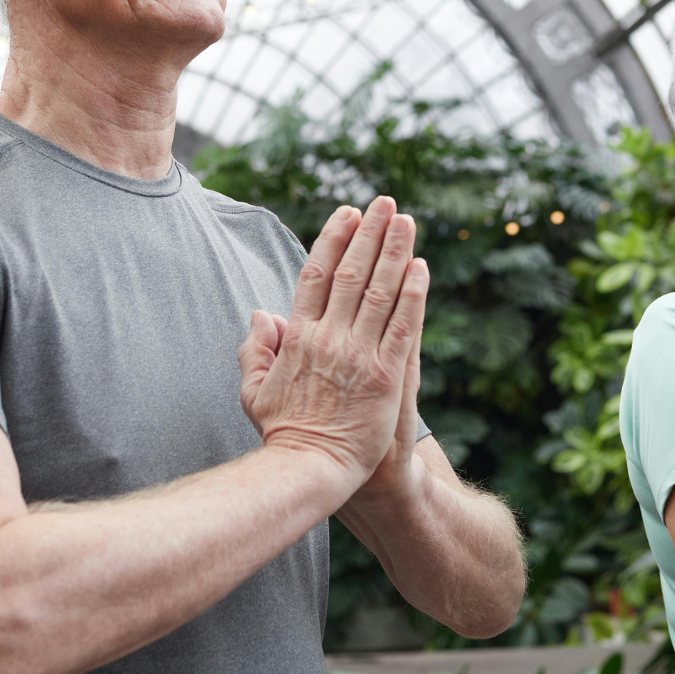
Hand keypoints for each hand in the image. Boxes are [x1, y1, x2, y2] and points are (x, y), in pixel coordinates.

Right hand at [237, 198, 427, 488]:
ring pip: (380, 292)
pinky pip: (404, 326)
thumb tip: (261, 314)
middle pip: (352, 274)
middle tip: (384, 203)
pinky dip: (413, 294)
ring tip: (406, 220)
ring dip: (394, 251)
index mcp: (299, 339)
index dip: (333, 240)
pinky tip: (421, 268)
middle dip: (369, 233)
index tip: (347, 214)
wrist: (311, 471)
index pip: (317, 276)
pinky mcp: (388, 376)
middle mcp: (329, 339)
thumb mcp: (253, 391)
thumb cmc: (283, 434)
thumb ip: (256, 350)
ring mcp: (359, 356)